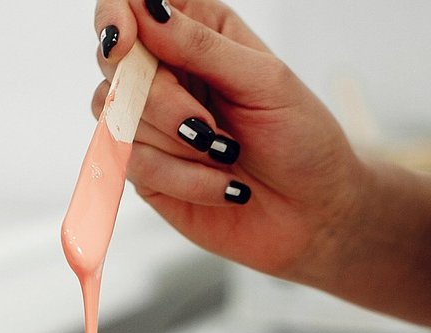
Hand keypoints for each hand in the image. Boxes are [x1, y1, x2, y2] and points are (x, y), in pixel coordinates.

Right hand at [89, 0, 373, 286]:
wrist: (314, 214)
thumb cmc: (302, 139)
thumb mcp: (265, 82)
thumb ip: (202, 46)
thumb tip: (146, 9)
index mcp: (197, 31)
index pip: (131, 5)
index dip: (116, 16)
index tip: (123, 42)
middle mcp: (168, 70)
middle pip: (115, 64)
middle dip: (160, 100)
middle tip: (207, 127)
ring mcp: (152, 122)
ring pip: (117, 116)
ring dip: (178, 144)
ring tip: (229, 155)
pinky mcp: (147, 170)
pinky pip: (132, 164)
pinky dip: (184, 179)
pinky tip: (224, 187)